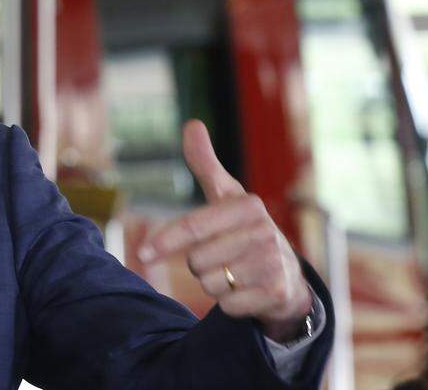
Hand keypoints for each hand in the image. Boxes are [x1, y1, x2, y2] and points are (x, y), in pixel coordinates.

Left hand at [137, 120, 312, 341]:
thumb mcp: (226, 195)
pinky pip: (228, 306)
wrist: (288, 273)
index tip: (142, 253)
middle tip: (221, 256)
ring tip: (236, 272)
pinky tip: (247, 291)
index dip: (163, 241)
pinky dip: (231, 304)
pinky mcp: (277, 293)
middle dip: (200, 264)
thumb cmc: (244, 229)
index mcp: (248, 205)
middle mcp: (264, 232)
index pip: (192, 228)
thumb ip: (205, 164)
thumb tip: (192, 124)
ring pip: (210, 285)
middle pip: (196, 261)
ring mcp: (273, 263)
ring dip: (215, 284)